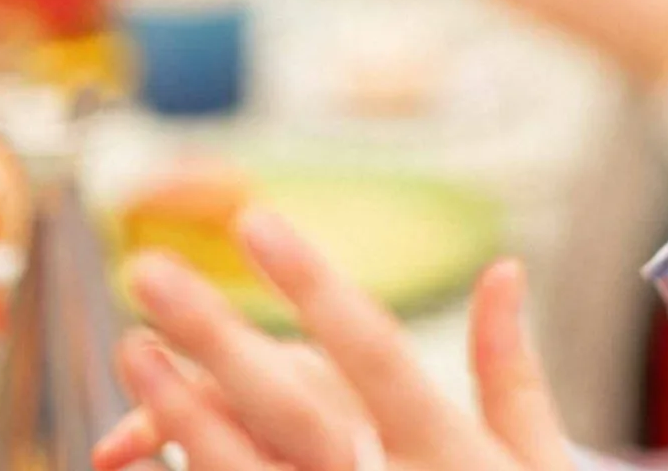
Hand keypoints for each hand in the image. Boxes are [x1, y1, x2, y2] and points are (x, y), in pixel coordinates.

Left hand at [93, 210, 570, 470]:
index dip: (312, 282)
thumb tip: (505, 267)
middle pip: (288, 403)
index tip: (255, 221)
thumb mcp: (538, 469)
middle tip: (148, 270)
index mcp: (449, 456)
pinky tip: (137, 447)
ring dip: (177, 410)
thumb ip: (512, 374)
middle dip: (214, 333)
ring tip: (129, 347)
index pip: (372, 350)